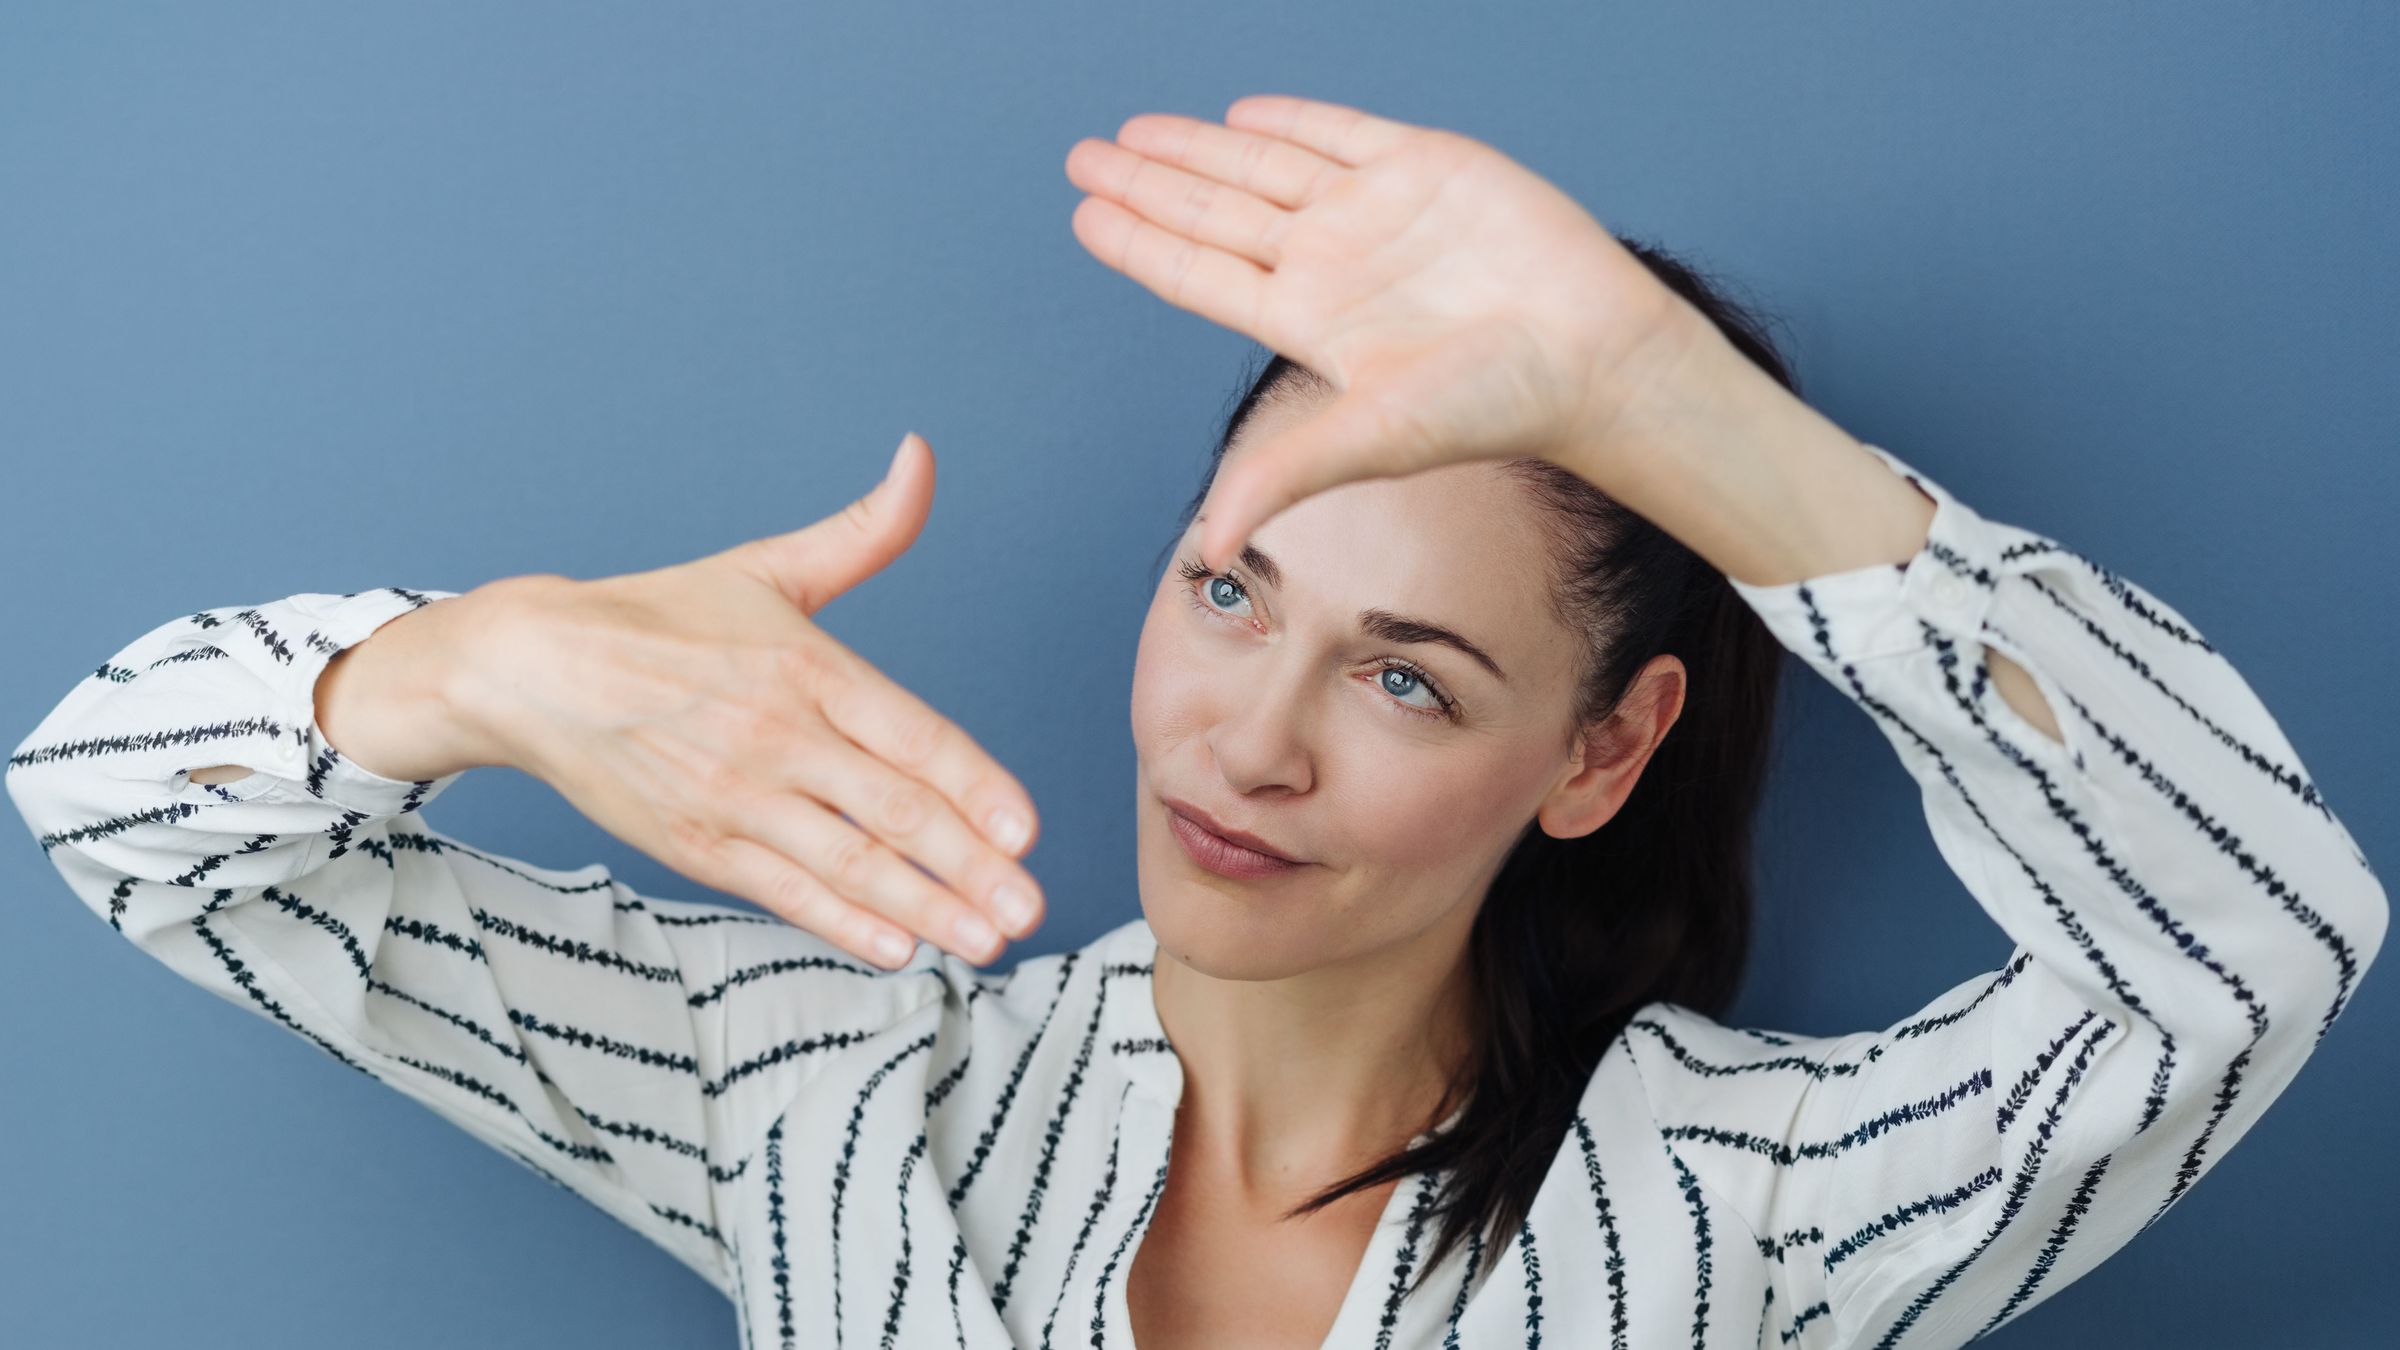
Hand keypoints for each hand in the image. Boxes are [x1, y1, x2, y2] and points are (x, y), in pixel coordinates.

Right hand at [452, 433, 1044, 969]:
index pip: (913, 735)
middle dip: (970, 867)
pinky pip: (784, 893)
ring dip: (925, 908)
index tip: (1026, 828)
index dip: (974, 785)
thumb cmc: (660, 618)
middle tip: (1028, 909)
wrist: (530, 667)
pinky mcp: (697, 844)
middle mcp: (778, 735)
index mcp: (807, 667)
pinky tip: (898, 947)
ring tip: (986, 941)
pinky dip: (843, 924)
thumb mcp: (768, 567)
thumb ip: (864, 530)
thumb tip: (922, 457)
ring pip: (848, 863)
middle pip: (893, 811)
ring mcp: (736, 797)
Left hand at [1064, 94, 1701, 570]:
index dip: (1141, 243)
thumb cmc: (1494, 405)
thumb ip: (1282, 477)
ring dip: (1198, 147)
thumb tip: (1205, 552)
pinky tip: (1241, 114)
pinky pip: (1342, 133)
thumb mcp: (1371, 438)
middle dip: (1148, 184)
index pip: (1200, 274)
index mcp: (1308, 320)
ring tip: (1134, 131)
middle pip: (1216, 212)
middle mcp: (1331, 263)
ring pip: (1264, 165)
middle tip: (1082, 155)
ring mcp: (1376, 213)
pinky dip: (1292, 119)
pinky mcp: (1427, 166)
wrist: (1592, 354)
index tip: (1083, 213)